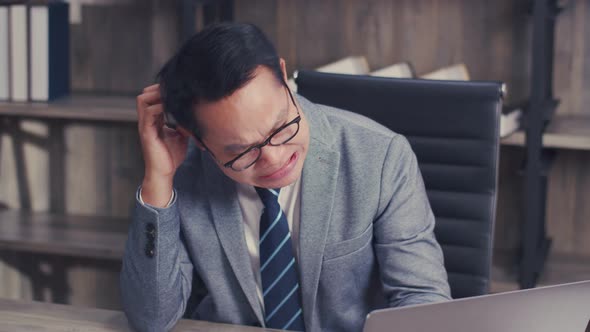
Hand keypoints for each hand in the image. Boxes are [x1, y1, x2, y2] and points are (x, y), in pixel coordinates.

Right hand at [137, 84, 189, 206]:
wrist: (164, 173)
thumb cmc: (171, 157)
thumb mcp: (181, 136)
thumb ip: (183, 124)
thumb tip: (195, 116)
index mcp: (153, 121)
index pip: (152, 98)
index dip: (161, 91)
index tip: (176, 90)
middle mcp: (147, 121)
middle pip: (144, 95)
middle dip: (157, 89)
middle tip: (173, 91)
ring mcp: (145, 126)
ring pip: (142, 100)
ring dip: (156, 95)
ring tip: (170, 97)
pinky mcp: (146, 133)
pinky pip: (149, 113)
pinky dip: (159, 107)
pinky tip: (170, 108)